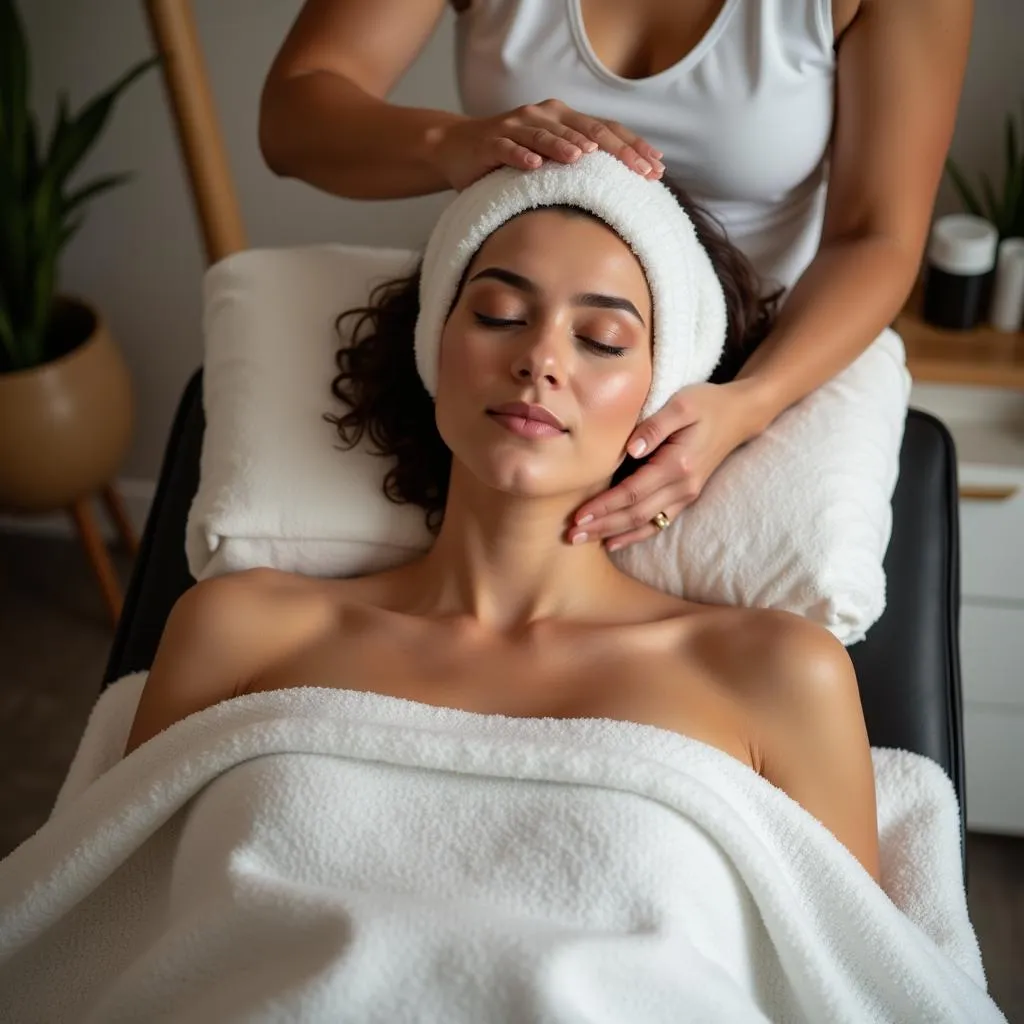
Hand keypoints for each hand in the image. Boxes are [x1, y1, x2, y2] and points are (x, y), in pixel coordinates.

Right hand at [432, 99, 664, 190]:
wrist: (458, 147)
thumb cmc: (512, 157)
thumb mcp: (550, 158)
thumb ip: (580, 165)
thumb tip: (624, 188)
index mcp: (565, 118)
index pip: (606, 130)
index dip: (633, 147)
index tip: (656, 168)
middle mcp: (544, 114)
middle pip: (586, 131)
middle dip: (614, 151)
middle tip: (637, 169)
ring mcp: (517, 125)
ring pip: (546, 134)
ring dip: (565, 145)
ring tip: (583, 158)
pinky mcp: (492, 140)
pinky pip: (509, 147)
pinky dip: (520, 154)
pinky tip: (533, 164)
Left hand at [568, 382, 762, 550]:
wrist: (739, 415)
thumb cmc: (707, 404)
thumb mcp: (681, 404)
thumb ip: (654, 426)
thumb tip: (631, 449)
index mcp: (677, 465)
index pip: (633, 491)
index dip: (605, 506)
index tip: (579, 515)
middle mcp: (683, 487)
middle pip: (635, 514)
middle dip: (602, 526)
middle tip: (571, 535)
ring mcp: (686, 495)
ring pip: (645, 523)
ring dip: (613, 534)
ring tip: (584, 540)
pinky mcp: (686, 497)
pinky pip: (657, 523)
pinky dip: (634, 535)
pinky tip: (613, 542)